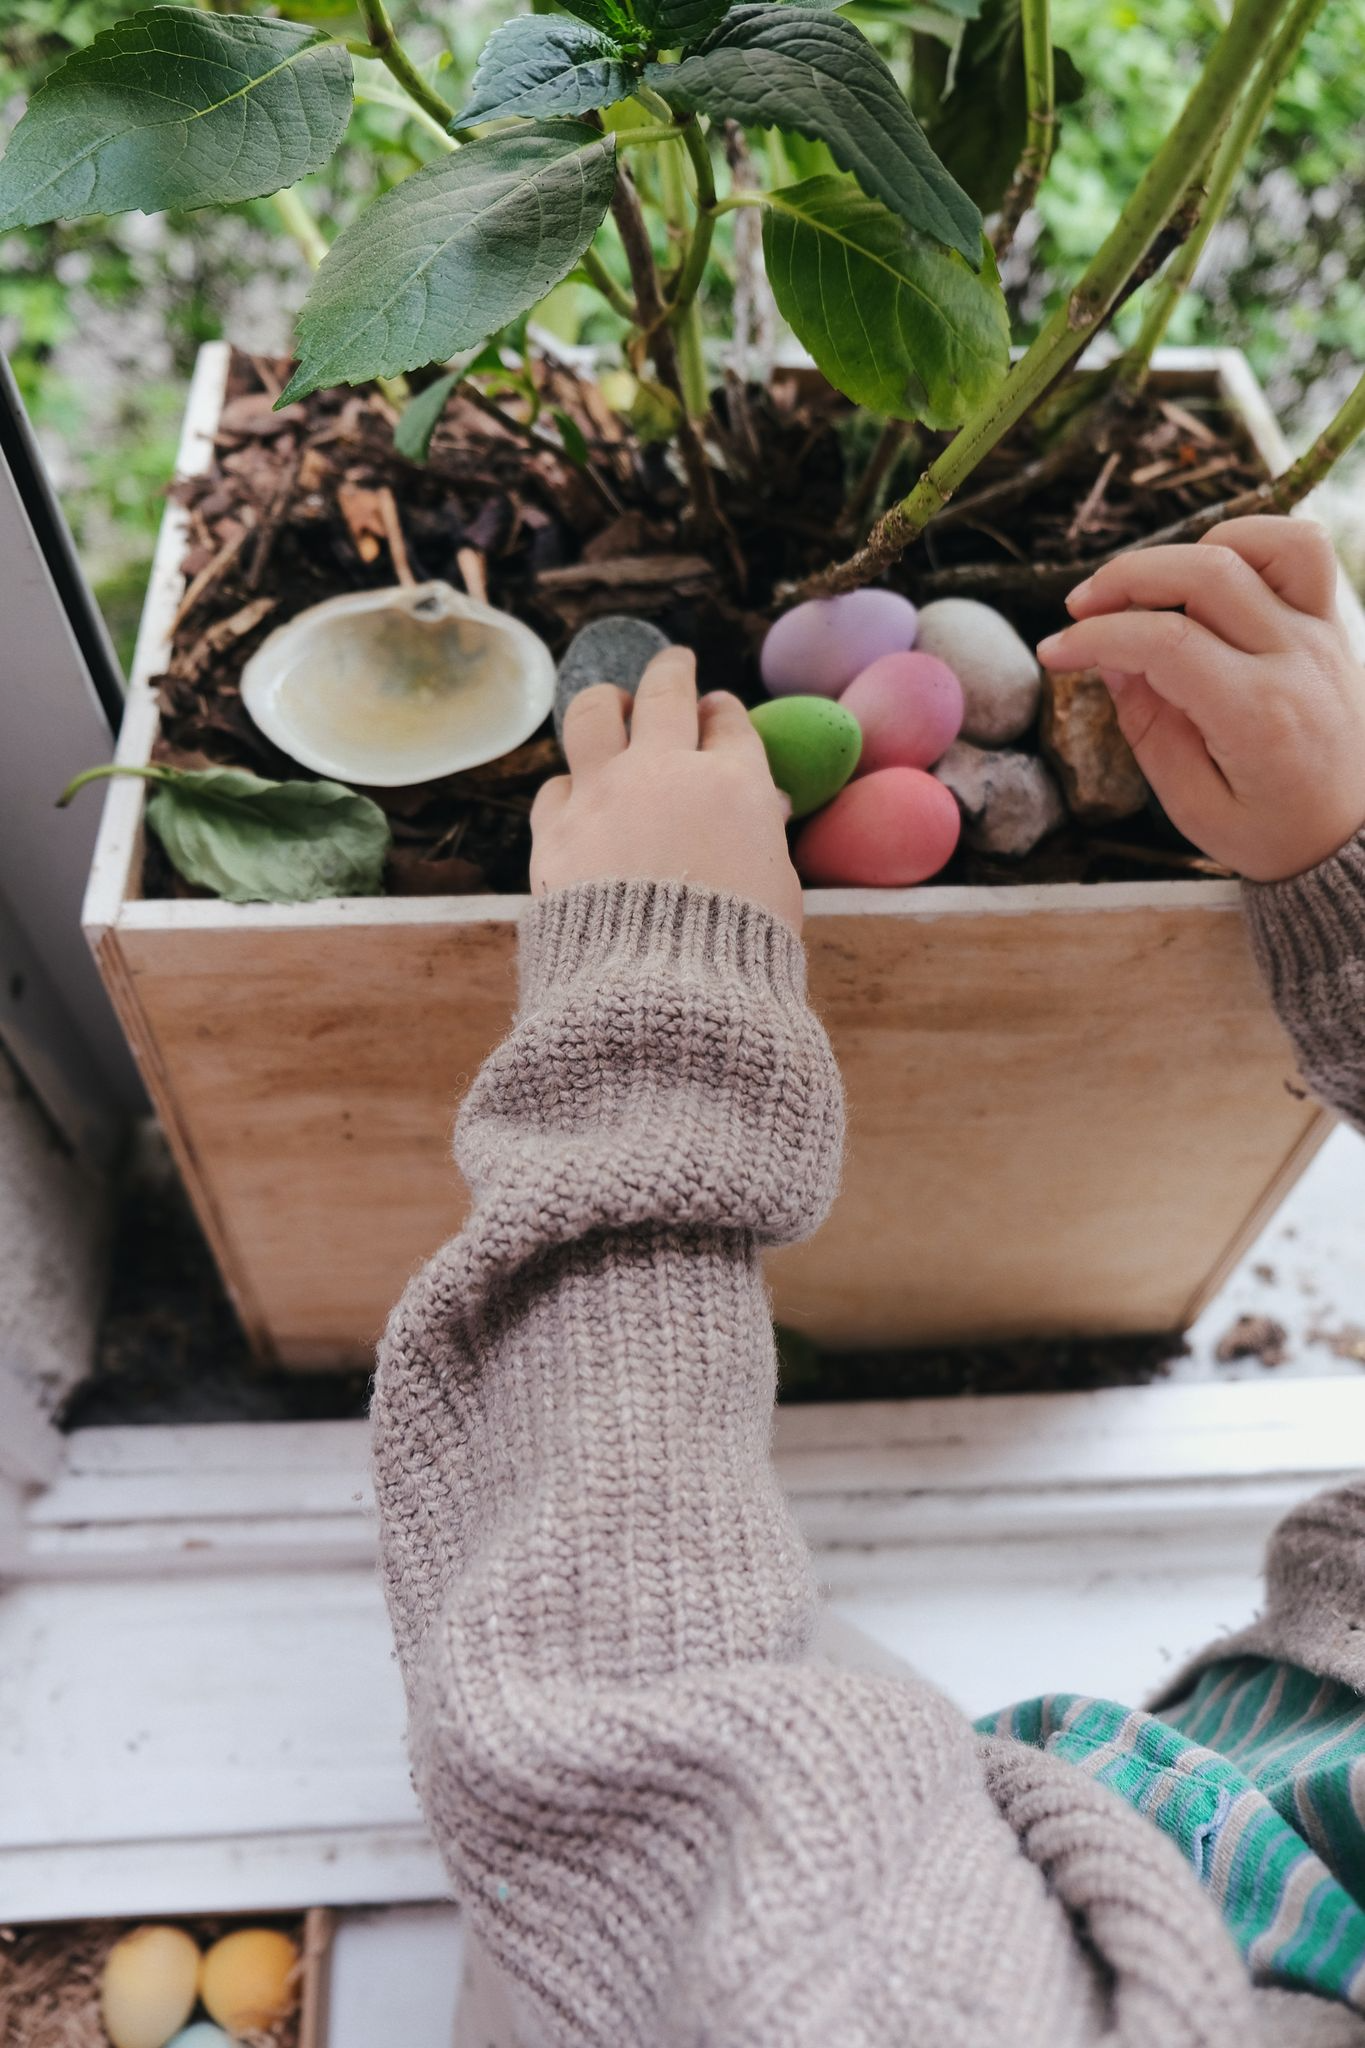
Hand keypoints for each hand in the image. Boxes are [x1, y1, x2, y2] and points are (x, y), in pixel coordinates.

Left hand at [530, 647, 803, 930]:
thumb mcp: (780, 891)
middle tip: (674, 663)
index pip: (728, 724)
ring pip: (592, 713)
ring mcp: (603, 794)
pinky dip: (569, 787)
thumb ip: (764, 838)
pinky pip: (555, 786)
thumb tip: (762, 807)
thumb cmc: (739, 951)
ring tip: (609, 702)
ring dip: (605, 701)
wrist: (661, 990)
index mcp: (733, 783)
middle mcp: (665, 771)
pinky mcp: (555, 830)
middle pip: (665, 692)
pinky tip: (575, 794)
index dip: (723, 714)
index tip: (718, 711)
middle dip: (671, 670)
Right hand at [1036, 516, 1364, 880]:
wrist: (1353, 839)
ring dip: (1187, 552)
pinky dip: (1246, 543)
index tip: (1055, 652)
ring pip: (1261, 543)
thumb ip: (1148, 729)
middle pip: (1206, 572)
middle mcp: (1296, 661)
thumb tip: (1111, 660)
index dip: (1096, 637)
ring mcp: (1322, 634)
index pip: (1165, 643)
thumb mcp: (1194, 806)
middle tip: (1080, 609)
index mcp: (1258, 717)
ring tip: (1147, 590)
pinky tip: (1204, 577)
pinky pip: (1300, 551)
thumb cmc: (1272, 832)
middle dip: (1125, 578)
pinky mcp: (1331, 624)